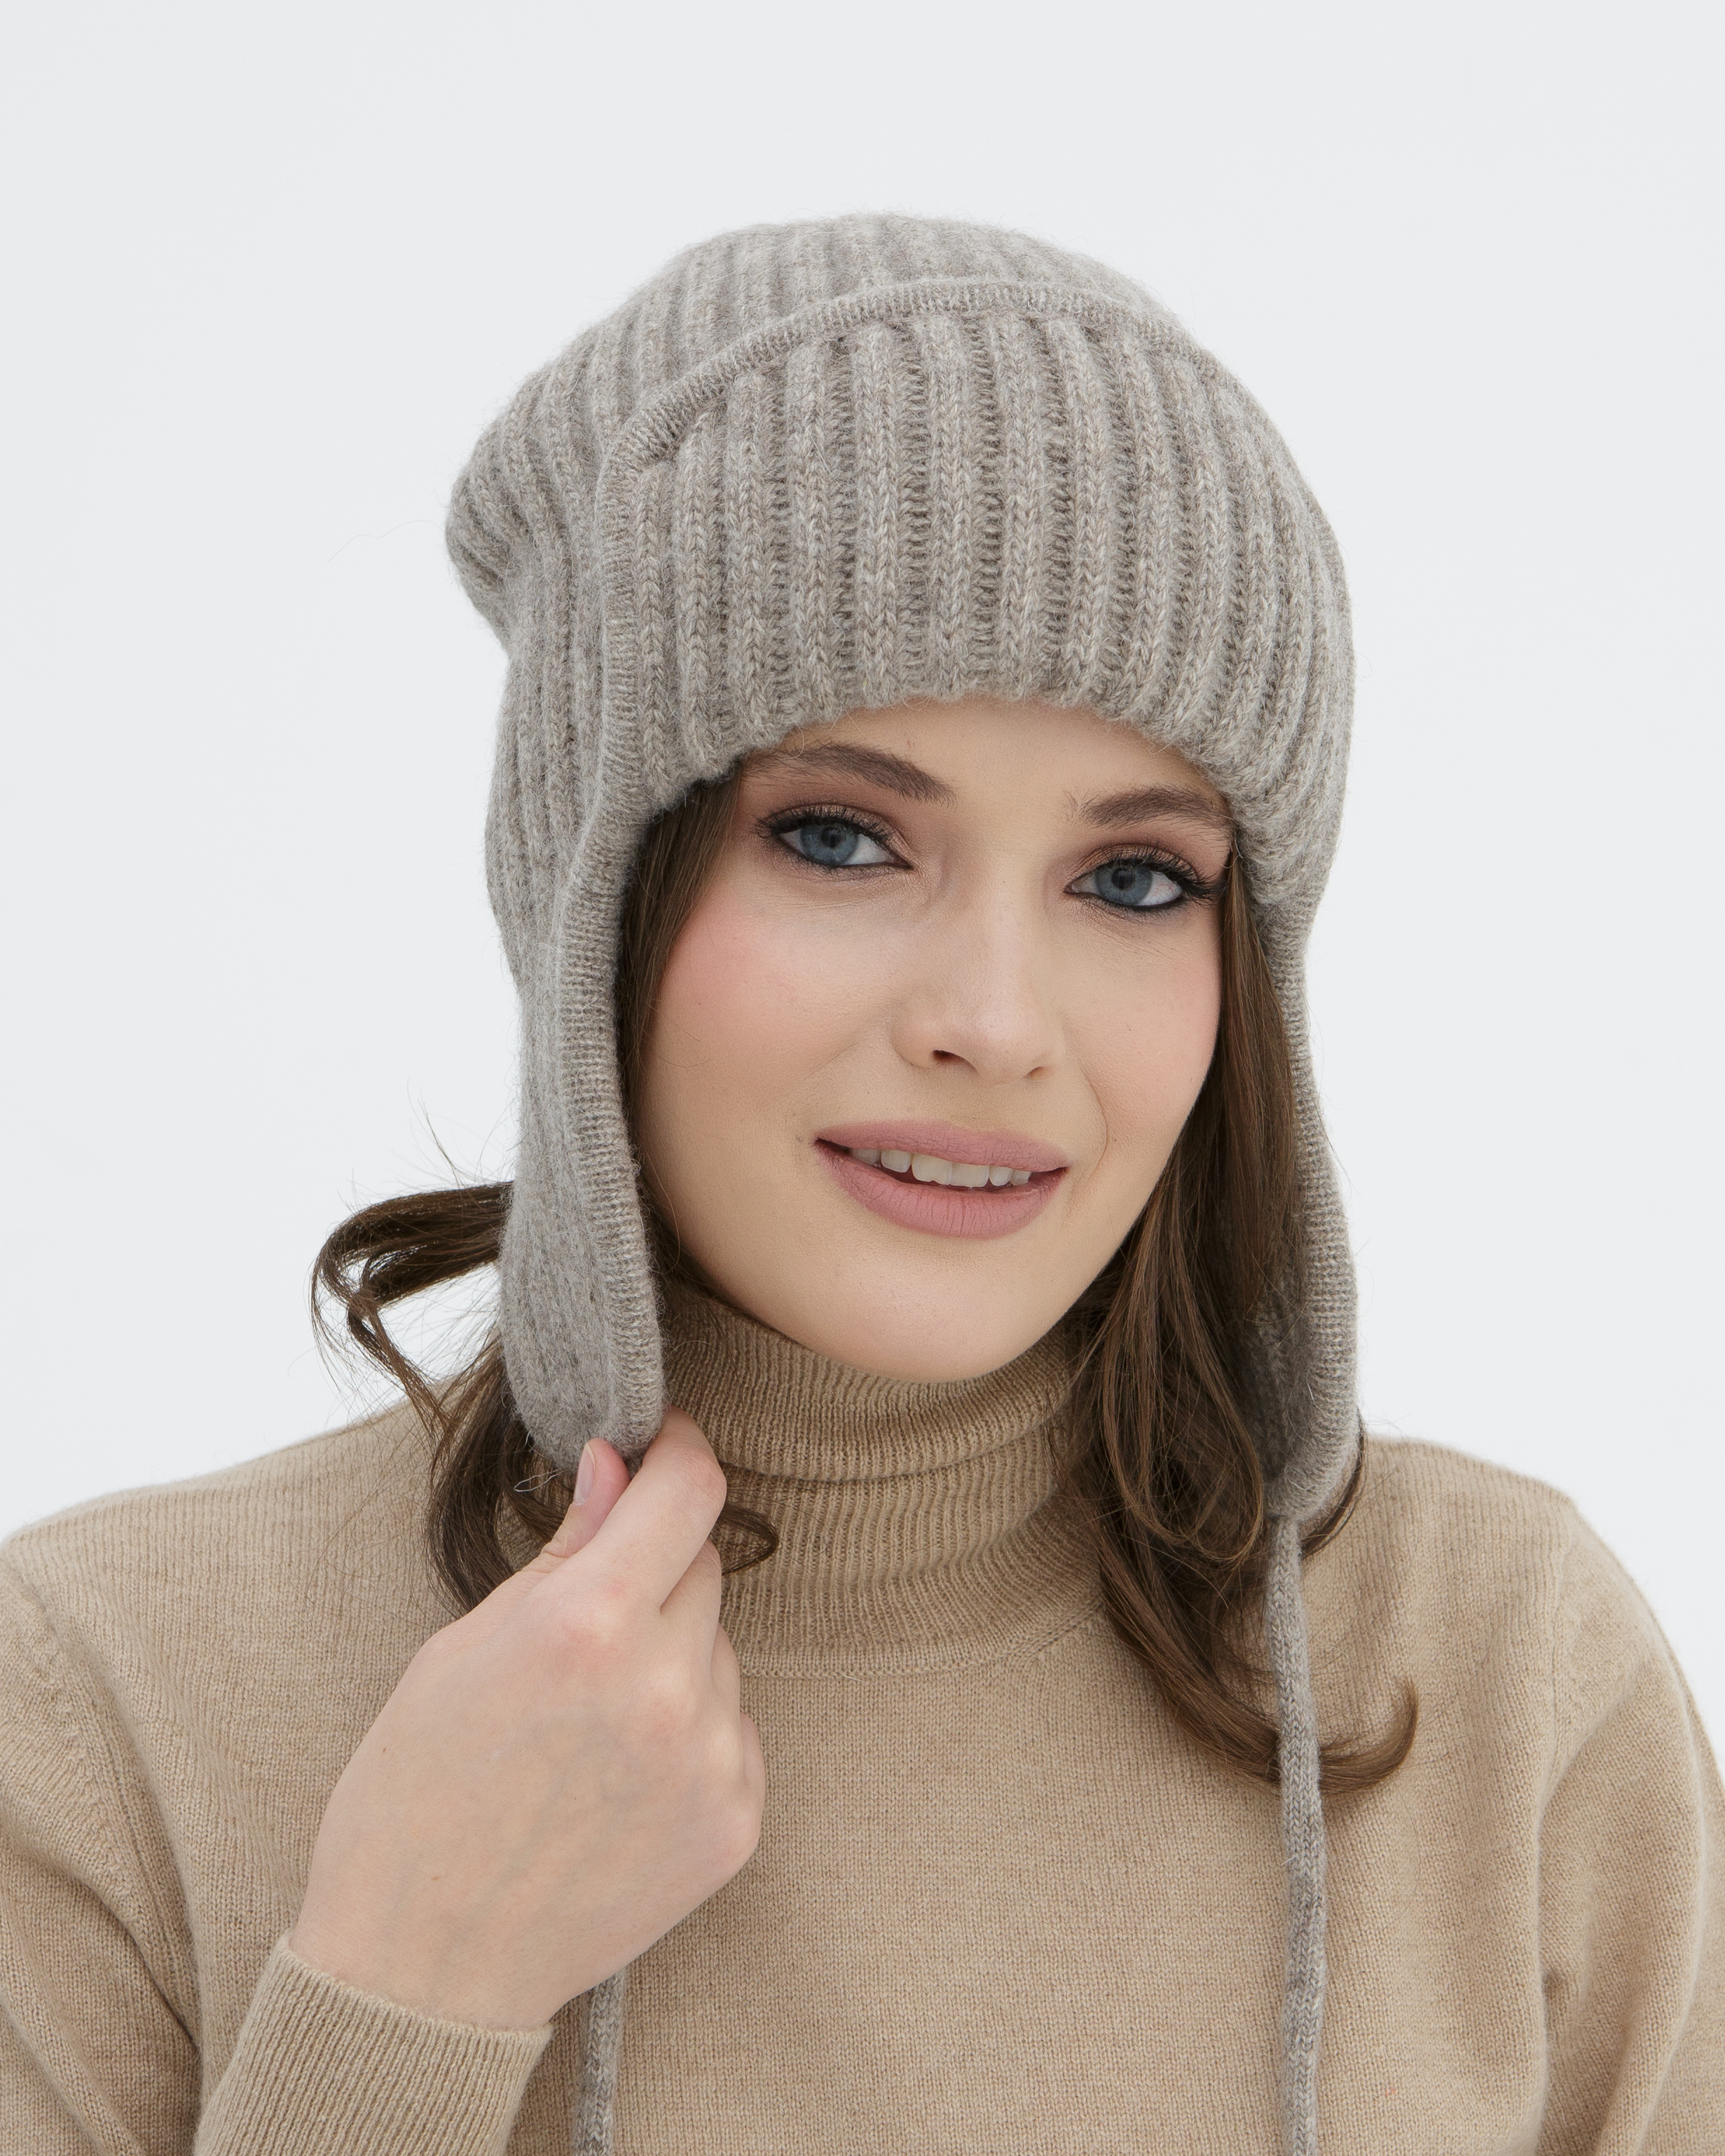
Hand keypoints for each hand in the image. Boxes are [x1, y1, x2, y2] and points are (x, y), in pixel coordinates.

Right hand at [289, 1408, 763, 2028]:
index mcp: (586, 1624)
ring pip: (719, 1648)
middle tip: (585, 1622)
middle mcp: (662, 1685)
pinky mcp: (735, 1823)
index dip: (678, 1452)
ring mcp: (707, 1760)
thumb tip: (618, 1465)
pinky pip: (733, 1727)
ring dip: (672, 1654)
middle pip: (704, 1565)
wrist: (423, 1972)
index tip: (664, 1448)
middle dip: (654, 1567)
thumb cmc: (414, 1798)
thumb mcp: (463, 1647)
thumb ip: (563, 1551)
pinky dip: (690, 1729)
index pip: (689, 1490)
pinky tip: (616, 1775)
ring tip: (587, 1721)